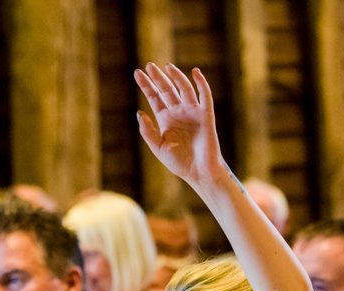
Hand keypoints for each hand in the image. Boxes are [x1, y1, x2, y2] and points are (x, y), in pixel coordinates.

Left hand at [134, 63, 224, 187]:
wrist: (198, 172)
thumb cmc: (179, 162)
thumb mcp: (158, 147)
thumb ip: (148, 131)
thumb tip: (139, 113)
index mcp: (166, 119)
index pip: (155, 98)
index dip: (146, 85)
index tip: (137, 73)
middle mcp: (178, 112)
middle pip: (167, 90)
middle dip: (158, 78)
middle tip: (149, 65)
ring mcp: (192, 112)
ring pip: (183, 89)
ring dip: (176, 77)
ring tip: (167, 67)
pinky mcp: (206, 115)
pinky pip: (204, 96)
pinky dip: (201, 84)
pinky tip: (195, 73)